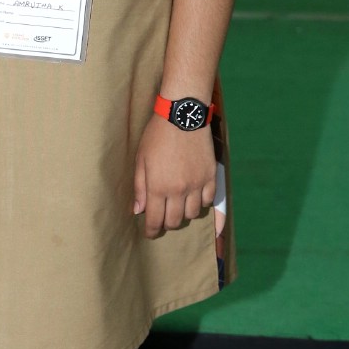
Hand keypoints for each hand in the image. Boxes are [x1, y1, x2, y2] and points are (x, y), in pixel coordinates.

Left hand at [132, 113, 215, 239]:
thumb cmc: (157, 135)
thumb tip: (138, 210)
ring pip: (192, 214)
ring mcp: (197, 184)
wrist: (183, 115)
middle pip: (175, 221)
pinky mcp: (210, 176)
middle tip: (162, 218)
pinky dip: (200, 203)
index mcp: (158, 187)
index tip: (150, 233)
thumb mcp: (141, 159)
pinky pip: (208, 200)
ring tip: (178, 206)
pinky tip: (193, 197)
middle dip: (166, 223)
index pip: (155, 220)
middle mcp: (179, 190)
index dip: (152, 231)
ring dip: (184, 214)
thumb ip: (140, 187)